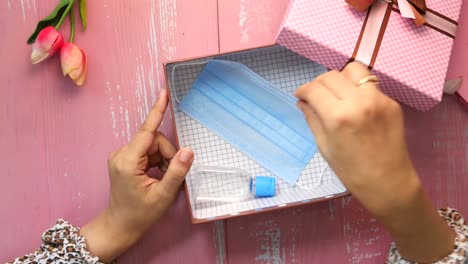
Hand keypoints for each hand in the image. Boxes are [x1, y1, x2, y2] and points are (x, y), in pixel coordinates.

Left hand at [80, 89, 193, 261]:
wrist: (120, 226)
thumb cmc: (139, 215)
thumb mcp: (163, 195)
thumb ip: (177, 171)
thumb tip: (188, 151)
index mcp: (128, 161)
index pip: (147, 131)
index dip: (158, 110)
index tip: (164, 93)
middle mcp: (122, 154)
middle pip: (154, 140)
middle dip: (168, 155)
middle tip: (171, 174)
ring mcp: (122, 156)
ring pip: (153, 146)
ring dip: (164, 160)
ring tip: (162, 179)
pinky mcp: (125, 159)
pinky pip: (148, 152)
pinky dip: (158, 162)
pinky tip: (156, 177)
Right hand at [295, 62, 453, 261]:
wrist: (388, 183)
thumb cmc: (351, 171)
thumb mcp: (324, 146)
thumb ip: (312, 118)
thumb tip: (303, 102)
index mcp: (338, 117)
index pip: (314, 89)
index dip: (303, 90)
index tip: (300, 96)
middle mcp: (358, 101)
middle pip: (331, 76)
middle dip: (318, 83)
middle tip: (316, 96)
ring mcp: (378, 99)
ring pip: (354, 71)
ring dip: (341, 78)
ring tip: (337, 94)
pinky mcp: (391, 102)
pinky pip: (369, 85)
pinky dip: (357, 89)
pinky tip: (355, 105)